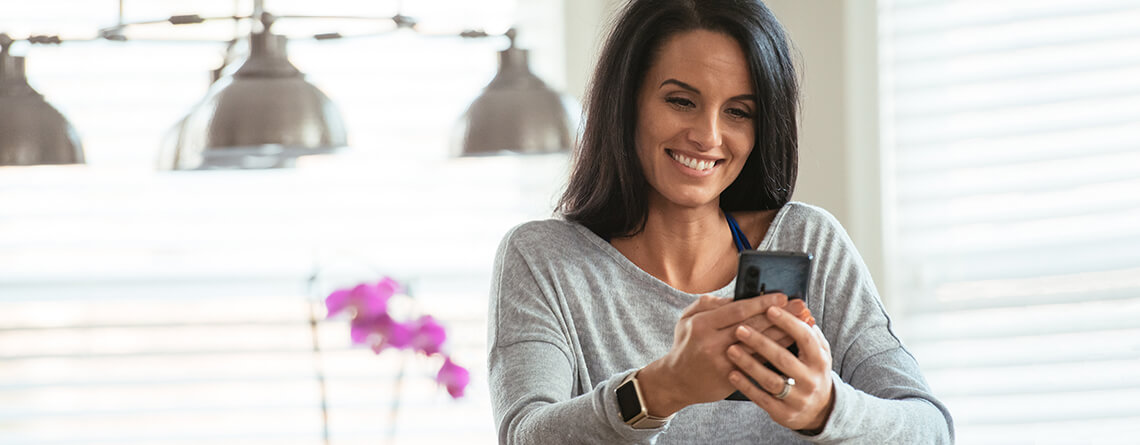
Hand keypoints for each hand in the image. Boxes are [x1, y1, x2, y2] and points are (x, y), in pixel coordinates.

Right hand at [637, 293, 789, 415]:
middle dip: (781, 315)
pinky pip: (758, 363)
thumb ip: (710, 304)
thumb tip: (737, 296)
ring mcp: (723, 362)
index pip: (738, 309)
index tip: (782, 296)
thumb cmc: (686, 344)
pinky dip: (776, 352)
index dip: (763, 302)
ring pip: (760, 345)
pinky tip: (791, 345)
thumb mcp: (687, 319)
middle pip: (754, 326)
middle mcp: (712, 342)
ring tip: (804, 324)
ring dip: (785, 333)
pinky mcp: (731, 377)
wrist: (676, 381)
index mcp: (702, 323)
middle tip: (801, 306)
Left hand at [726, 305, 834, 431]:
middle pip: (784, 359)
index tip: (769, 308)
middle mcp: (811, 380)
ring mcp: (798, 399)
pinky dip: (746, 386)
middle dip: (761, 342)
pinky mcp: (784, 413)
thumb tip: (797, 305)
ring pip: (771, 380)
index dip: (788, 322)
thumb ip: (808, 331)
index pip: (805, 338)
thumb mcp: (818, 352)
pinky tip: (732, 373)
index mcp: (820, 360)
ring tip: (731, 349)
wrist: (818, 411)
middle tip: (740, 329)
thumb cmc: (811, 371)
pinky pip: (762, 399)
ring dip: (750, 364)